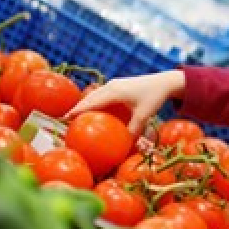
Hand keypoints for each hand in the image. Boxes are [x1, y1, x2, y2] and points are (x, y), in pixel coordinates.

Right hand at [65, 70, 185, 134]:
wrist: (164, 82)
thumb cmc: (154, 97)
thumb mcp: (144, 115)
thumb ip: (134, 130)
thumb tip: (125, 146)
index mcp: (115, 92)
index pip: (92, 102)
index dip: (78, 110)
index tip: (65, 118)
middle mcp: (111, 86)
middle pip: (90, 97)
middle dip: (78, 107)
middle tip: (65, 119)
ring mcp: (114, 84)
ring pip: (94, 94)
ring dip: (85, 103)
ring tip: (74, 115)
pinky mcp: (118, 85)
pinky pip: (101, 93)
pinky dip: (94, 100)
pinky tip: (92, 108)